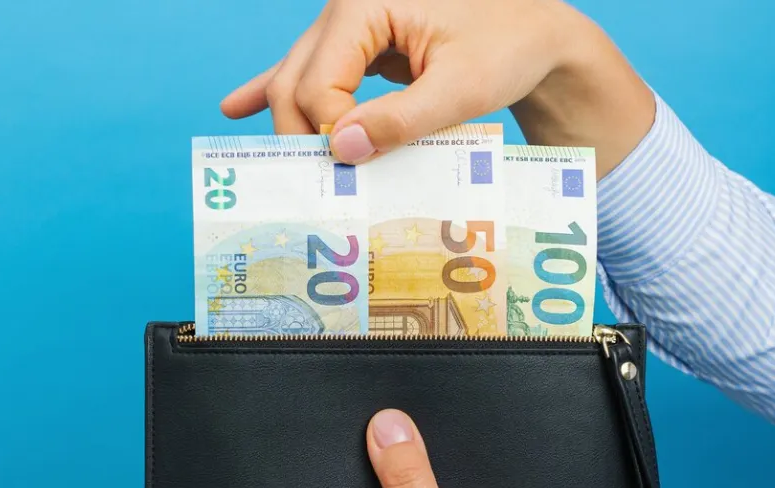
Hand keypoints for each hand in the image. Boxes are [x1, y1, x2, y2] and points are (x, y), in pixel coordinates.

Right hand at [220, 0, 654, 177]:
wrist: (538, 34)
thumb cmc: (509, 49)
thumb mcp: (462, 89)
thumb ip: (399, 120)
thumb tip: (338, 151)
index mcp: (368, 2)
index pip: (320, 79)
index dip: (329, 131)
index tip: (352, 169)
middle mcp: (349, 6)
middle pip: (298, 78)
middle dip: (301, 132)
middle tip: (313, 183)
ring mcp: (350, 24)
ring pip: (298, 76)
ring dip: (285, 118)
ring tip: (252, 147)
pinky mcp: (359, 45)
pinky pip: (312, 70)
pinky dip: (278, 90)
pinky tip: (237, 105)